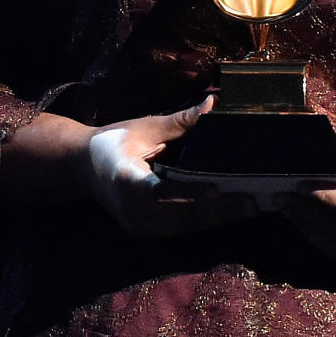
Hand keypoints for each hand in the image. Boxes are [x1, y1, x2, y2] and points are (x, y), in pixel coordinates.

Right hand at [87, 96, 256, 236]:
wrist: (84, 167)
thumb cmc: (115, 141)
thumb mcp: (146, 127)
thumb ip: (181, 121)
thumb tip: (213, 104)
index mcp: (126, 180)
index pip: (160, 191)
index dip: (188, 194)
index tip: (216, 192)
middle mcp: (131, 210)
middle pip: (178, 216)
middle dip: (217, 212)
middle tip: (251, 202)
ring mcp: (138, 226)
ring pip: (182, 228)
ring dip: (216, 220)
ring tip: (249, 209)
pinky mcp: (145, 232)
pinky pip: (178, 230)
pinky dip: (204, 222)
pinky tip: (229, 214)